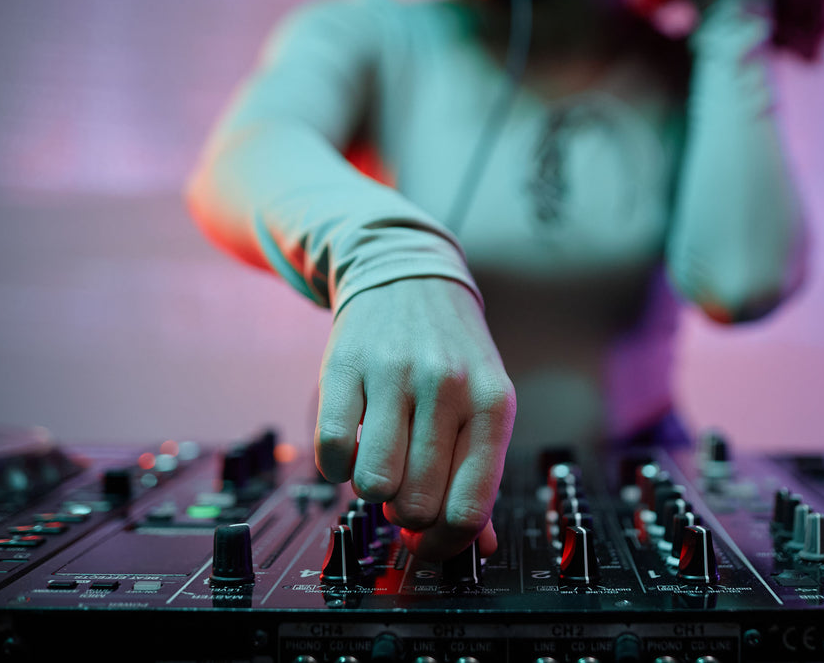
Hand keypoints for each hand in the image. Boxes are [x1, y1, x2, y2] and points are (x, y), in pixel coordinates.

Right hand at [314, 277, 515, 560]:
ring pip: (374, 485)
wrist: (408, 276)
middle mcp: (447, 387)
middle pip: (419, 505)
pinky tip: (353, 444)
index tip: (429, 544)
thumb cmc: (451, 352)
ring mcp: (394, 375)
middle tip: (407, 488)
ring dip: (374, 489)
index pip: (470, 507)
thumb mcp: (484, 403)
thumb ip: (481, 476)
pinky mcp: (344, 368)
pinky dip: (337, 465)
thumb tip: (482, 548)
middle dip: (407, 512)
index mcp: (493, 404)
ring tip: (383, 462)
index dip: (445, 544)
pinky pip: (331, 452)